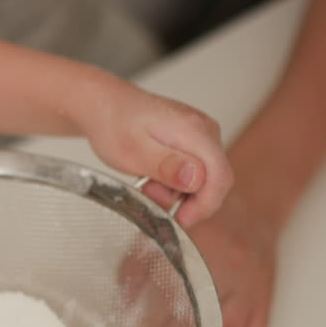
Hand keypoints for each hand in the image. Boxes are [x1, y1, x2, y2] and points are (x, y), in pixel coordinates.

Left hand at [82, 83, 231, 227]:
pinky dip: (174, 182)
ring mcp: (202, 135)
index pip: (220, 177)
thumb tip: (196, 178)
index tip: (180, 220)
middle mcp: (206, 131)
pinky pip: (195, 171)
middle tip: (151, 192)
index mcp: (195, 132)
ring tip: (146, 181)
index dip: (204, 206)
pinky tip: (153, 175)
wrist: (105, 106)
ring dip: (176, 191)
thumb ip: (166, 165)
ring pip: (204, 180)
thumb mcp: (134, 151)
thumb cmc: (115, 125)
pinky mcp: (194, 141)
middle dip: (185, 199)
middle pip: (214, 181)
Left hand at [118, 180, 276, 326]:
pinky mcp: (266, 301)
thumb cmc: (205, 219)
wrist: (257, 203)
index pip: (168, 292)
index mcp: (201, 243)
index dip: (145, 322)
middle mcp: (231, 266)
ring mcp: (253, 287)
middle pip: (198, 320)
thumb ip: (140, 263)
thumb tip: (121, 307)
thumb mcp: (165, 229)